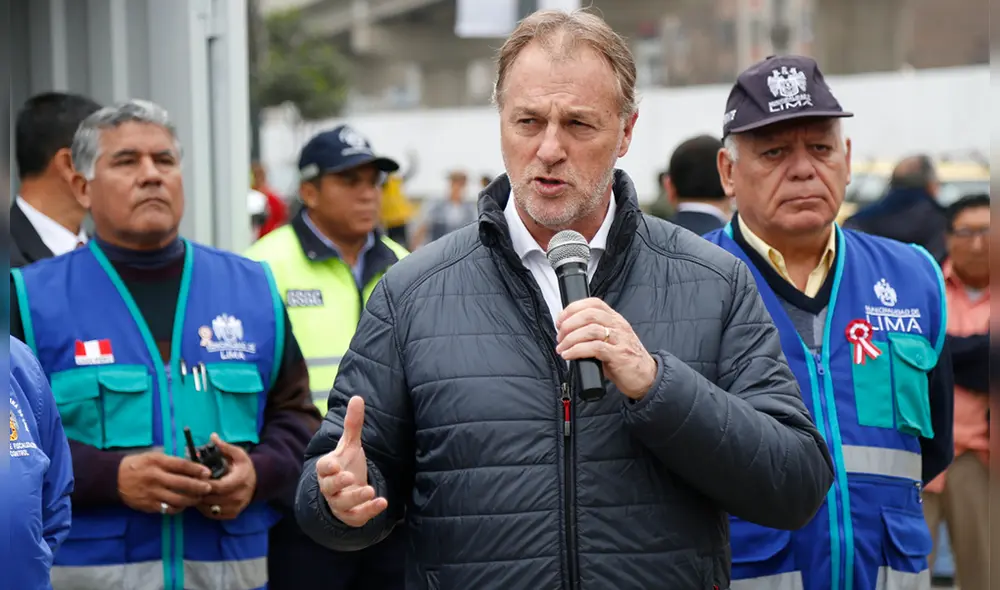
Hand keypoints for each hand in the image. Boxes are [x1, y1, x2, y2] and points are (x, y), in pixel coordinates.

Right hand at [118, 451, 211, 514]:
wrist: (115, 478)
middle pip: (182, 484)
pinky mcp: (148, 505)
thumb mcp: (154, 456)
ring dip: (192, 499)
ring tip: (199, 497)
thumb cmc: (138, 465)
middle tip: (208, 487)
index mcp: (158, 462)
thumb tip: (194, 462)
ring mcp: (152, 493)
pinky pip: (168, 508)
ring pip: (178, 499)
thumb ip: (172, 460)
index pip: (181, 465)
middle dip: (199, 487)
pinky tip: (184, 504)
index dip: (197, 469)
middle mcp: (155, 478)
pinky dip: (179, 507)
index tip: (207, 472)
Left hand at [197, 434, 256, 519]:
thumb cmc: (244, 467)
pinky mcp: (231, 515)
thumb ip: (225, 447)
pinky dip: (204, 508)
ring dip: (199, 501)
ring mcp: (235, 508)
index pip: (217, 486)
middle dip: (198, 492)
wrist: (257, 482)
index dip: (203, 483)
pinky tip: (200, 500)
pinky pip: (213, 515)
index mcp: (239, 481)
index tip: (194, 477)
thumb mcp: (238, 454)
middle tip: (188, 485)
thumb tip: (212, 436)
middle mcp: (238, 497)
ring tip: (191, 492)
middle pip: (211, 499)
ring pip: (210, 508)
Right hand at [316, 396, 387, 526]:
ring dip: (356, 498)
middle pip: (329, 487)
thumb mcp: (351, 445)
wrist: (348, 491)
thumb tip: (357, 397)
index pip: (323, 467)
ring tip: (371, 490)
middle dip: (339, 483)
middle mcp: (330, 487)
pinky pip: (356, 517)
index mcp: (327, 469)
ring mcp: (339, 503)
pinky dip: (369, 511)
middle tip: (350, 478)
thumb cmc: (346, 465)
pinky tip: (383, 503)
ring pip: (343, 504)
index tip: (337, 463)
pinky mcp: (351, 515)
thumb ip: (353, 424)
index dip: (329, 466)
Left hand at [556, 297, 656, 399]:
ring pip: (590, 330)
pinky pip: (594, 348)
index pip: (594, 303)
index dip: (573, 308)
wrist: (647, 378)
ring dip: (570, 339)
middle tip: (560, 336)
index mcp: (615, 320)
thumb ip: (594, 334)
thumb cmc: (626, 360)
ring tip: (562, 348)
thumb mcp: (612, 341)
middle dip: (569, 324)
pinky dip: (577, 350)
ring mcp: (620, 340)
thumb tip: (567, 334)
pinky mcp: (619, 355)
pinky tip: (569, 355)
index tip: (560, 320)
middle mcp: (619, 326)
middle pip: (589, 314)